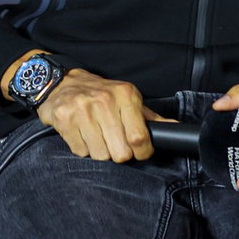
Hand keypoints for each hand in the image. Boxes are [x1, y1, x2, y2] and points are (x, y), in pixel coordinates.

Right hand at [36, 69, 170, 162]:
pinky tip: (84, 135)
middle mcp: (104, 101)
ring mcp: (83, 110)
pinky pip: (80, 152)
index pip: (139, 137)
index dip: (143, 152)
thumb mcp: (128, 98)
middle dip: (121, 154)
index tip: (141, 152)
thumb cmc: (101, 93)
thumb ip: (150, 116)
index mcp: (126, 95)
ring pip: (100, 155)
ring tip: (98, 137)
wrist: (63, 83)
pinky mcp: (64, 120)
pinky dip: (84, 149)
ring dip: (101, 152)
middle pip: (121, 152)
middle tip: (117, 145)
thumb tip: (175, 127)